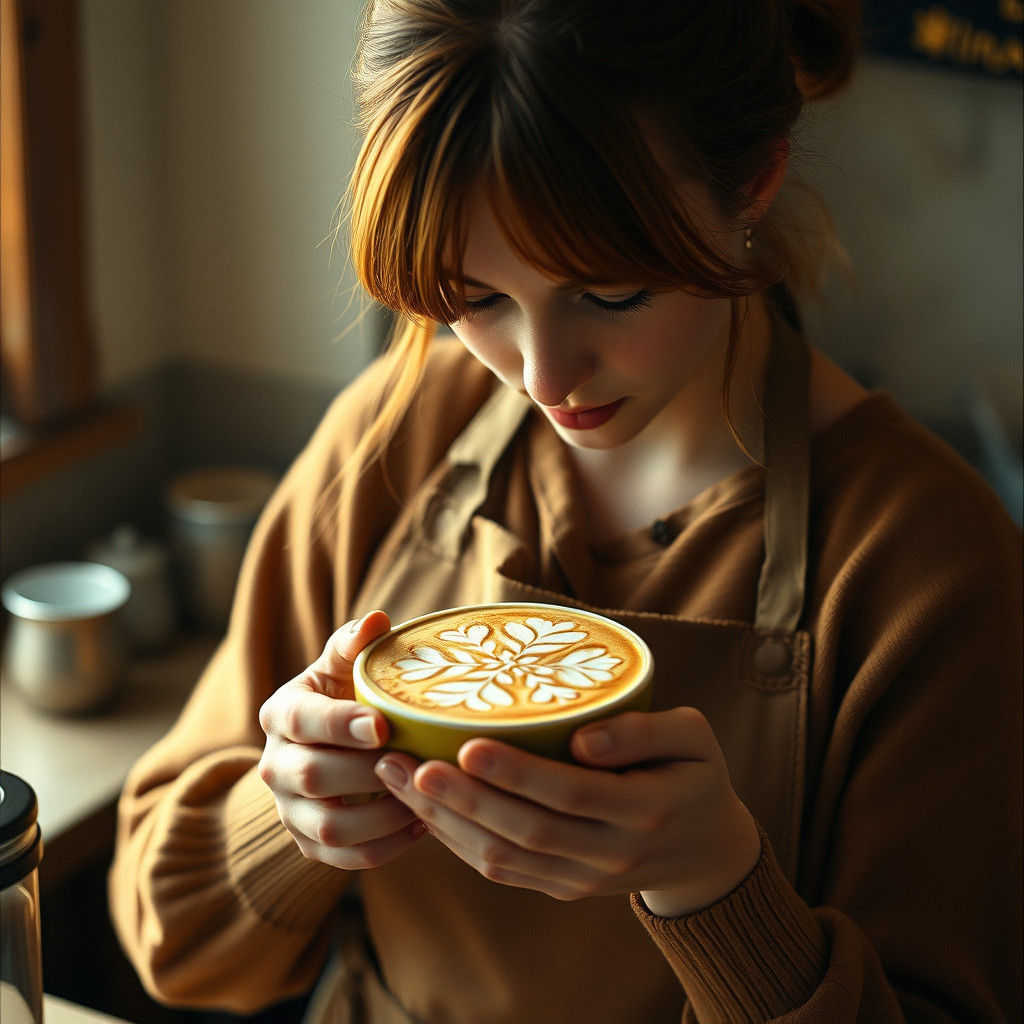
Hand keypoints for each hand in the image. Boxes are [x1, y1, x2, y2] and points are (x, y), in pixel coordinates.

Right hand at [258, 611, 427, 869]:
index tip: (384, 726)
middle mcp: (275, 765)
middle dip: (367, 772)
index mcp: (282, 712)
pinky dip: (386, 848)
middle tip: (416, 762)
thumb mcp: (344, 665)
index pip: (303, 720)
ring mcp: (289, 810)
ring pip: (329, 828)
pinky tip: (422, 825)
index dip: (340, 724)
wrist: (327, 745)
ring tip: (426, 798)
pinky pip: (344, 860)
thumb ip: (355, 643)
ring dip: (383, 816)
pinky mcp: (307, 844)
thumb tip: (377, 620)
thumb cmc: (345, 694)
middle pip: (313, 777)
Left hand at [373, 707, 760, 915]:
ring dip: (446, 822)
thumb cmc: (694, 773)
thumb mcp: (694, 737)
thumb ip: (645, 730)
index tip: (467, 744)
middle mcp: (611, 853)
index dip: (517, 773)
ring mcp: (584, 878)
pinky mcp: (564, 889)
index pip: (571, 794)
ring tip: (398, 781)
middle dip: (462, 798)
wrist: (706, 851)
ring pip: (505, 857)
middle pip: (525, 831)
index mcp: (645, 809)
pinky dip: (459, 843)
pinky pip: (505, 871)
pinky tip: (424, 810)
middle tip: (409, 763)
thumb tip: (583, 739)